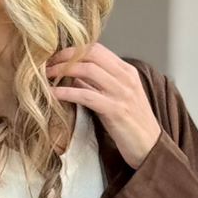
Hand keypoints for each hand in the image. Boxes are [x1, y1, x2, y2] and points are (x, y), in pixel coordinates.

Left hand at [46, 43, 161, 169]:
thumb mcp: (117, 99)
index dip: (73, 50)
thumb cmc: (132, 126)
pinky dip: (66, 92)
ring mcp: (121, 93)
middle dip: (65, 56)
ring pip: (87, 70)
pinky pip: (86, 95)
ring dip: (63, 71)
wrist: (151, 148)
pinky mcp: (115, 111)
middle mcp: (125, 78)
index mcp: (126, 71)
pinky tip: (52, 94)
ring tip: (46, 76)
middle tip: (47, 64)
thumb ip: (98, 86)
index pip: (97, 49)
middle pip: (91, 54)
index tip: (56, 57)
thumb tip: (73, 78)